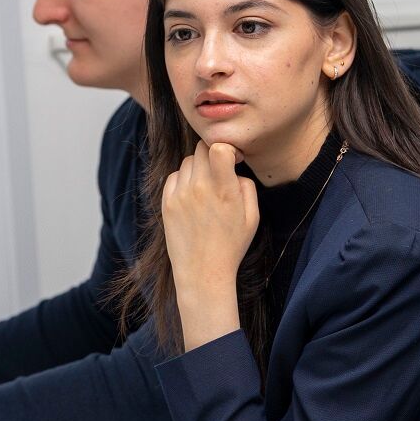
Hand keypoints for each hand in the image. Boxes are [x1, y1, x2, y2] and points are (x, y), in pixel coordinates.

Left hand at [161, 141, 257, 349]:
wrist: (203, 272)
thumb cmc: (232, 245)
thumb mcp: (253, 216)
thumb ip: (246, 185)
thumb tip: (233, 167)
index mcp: (225, 190)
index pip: (218, 148)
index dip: (227, 147)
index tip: (233, 159)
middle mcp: (200, 188)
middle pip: (202, 149)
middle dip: (213, 154)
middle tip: (219, 171)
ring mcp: (180, 195)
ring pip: (188, 161)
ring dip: (198, 167)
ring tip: (206, 187)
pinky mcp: (167, 202)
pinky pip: (174, 176)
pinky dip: (184, 179)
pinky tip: (193, 195)